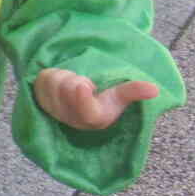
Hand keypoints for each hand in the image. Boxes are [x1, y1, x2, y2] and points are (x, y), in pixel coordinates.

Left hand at [32, 68, 158, 131]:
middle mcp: (73, 119)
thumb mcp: (118, 96)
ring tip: (71, 83)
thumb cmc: (101, 99)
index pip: (86, 111)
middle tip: (84, 83)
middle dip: (76, 78)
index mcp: (95, 119)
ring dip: (63, 76)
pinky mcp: (39, 102)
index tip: (83, 85)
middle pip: (69, 87)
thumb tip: (155, 89)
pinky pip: (41, 80)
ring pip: (54, 82)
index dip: (82, 97)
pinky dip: (50, 76)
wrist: (75, 102)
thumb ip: (133, 91)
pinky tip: (57, 84)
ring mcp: (54, 112)